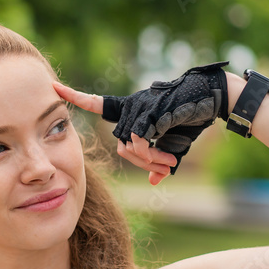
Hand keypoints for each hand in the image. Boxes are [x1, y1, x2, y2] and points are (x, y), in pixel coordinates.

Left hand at [53, 60, 230, 183]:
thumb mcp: (174, 144)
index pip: (97, 103)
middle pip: (119, 143)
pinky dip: (151, 154)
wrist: (215, 98)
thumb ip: (160, 160)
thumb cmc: (192, 119)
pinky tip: (168, 159)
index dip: (76, 96)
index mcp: (132, 110)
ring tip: (168, 164)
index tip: (54, 86)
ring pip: (127, 144)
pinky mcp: (152, 110)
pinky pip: (140, 140)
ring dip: (147, 160)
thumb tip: (154, 182)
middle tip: (163, 169)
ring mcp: (141, 106)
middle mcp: (132, 105)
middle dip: (139, 162)